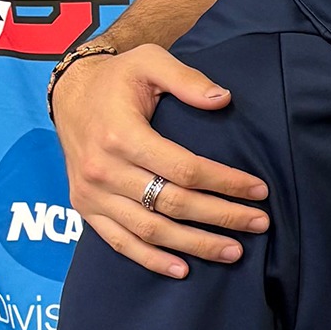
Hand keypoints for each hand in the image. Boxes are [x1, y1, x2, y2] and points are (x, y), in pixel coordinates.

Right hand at [55, 45, 270, 277]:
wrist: (70, 93)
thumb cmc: (119, 76)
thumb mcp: (150, 60)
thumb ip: (187, 79)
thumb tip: (223, 99)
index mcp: (122, 135)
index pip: (185, 169)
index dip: (225, 182)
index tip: (259, 190)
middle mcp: (104, 170)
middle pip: (172, 204)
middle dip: (221, 217)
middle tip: (260, 224)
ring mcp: (92, 194)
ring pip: (150, 230)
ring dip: (194, 245)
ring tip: (233, 252)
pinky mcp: (85, 208)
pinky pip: (119, 242)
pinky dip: (150, 259)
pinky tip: (182, 269)